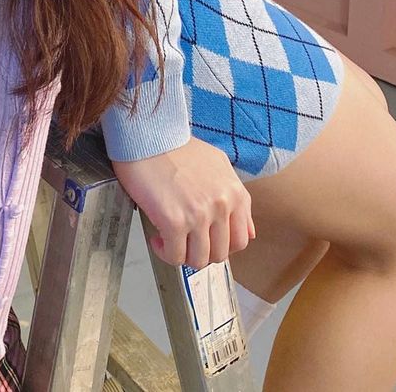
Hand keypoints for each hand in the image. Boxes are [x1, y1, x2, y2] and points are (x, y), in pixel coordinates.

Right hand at [113, 138, 254, 269]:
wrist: (147, 135)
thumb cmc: (176, 146)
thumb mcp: (218, 164)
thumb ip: (236, 196)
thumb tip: (248, 229)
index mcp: (234, 192)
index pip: (241, 240)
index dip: (221, 244)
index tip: (207, 238)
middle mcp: (221, 205)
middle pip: (220, 253)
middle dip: (201, 250)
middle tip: (186, 239)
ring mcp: (199, 214)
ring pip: (199, 260)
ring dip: (183, 254)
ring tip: (170, 239)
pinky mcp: (174, 221)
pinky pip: (175, 256)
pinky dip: (165, 252)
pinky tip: (158, 238)